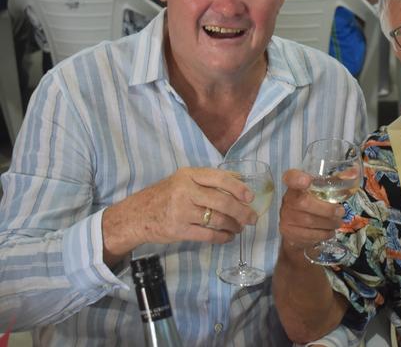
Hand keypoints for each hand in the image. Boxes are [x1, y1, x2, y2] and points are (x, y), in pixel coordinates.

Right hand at [103, 167, 257, 263]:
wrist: (137, 215)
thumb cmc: (165, 195)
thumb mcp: (183, 180)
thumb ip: (207, 181)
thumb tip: (239, 182)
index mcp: (188, 175)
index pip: (219, 178)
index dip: (238, 188)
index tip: (250, 197)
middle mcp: (185, 191)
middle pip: (222, 201)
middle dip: (242, 211)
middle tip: (252, 218)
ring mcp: (181, 211)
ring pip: (217, 219)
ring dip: (234, 225)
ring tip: (240, 228)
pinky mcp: (178, 230)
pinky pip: (208, 235)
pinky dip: (222, 237)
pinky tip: (228, 237)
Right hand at [279, 169, 344, 252]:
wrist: (293, 230)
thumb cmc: (310, 205)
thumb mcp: (317, 193)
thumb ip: (333, 182)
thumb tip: (355, 173)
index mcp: (295, 186)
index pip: (290, 178)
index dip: (297, 178)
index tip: (306, 180)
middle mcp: (288, 200)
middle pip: (304, 203)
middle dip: (327, 210)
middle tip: (341, 212)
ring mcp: (286, 218)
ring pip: (310, 222)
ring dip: (329, 223)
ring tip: (338, 222)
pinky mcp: (289, 234)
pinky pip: (310, 235)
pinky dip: (325, 233)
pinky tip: (330, 231)